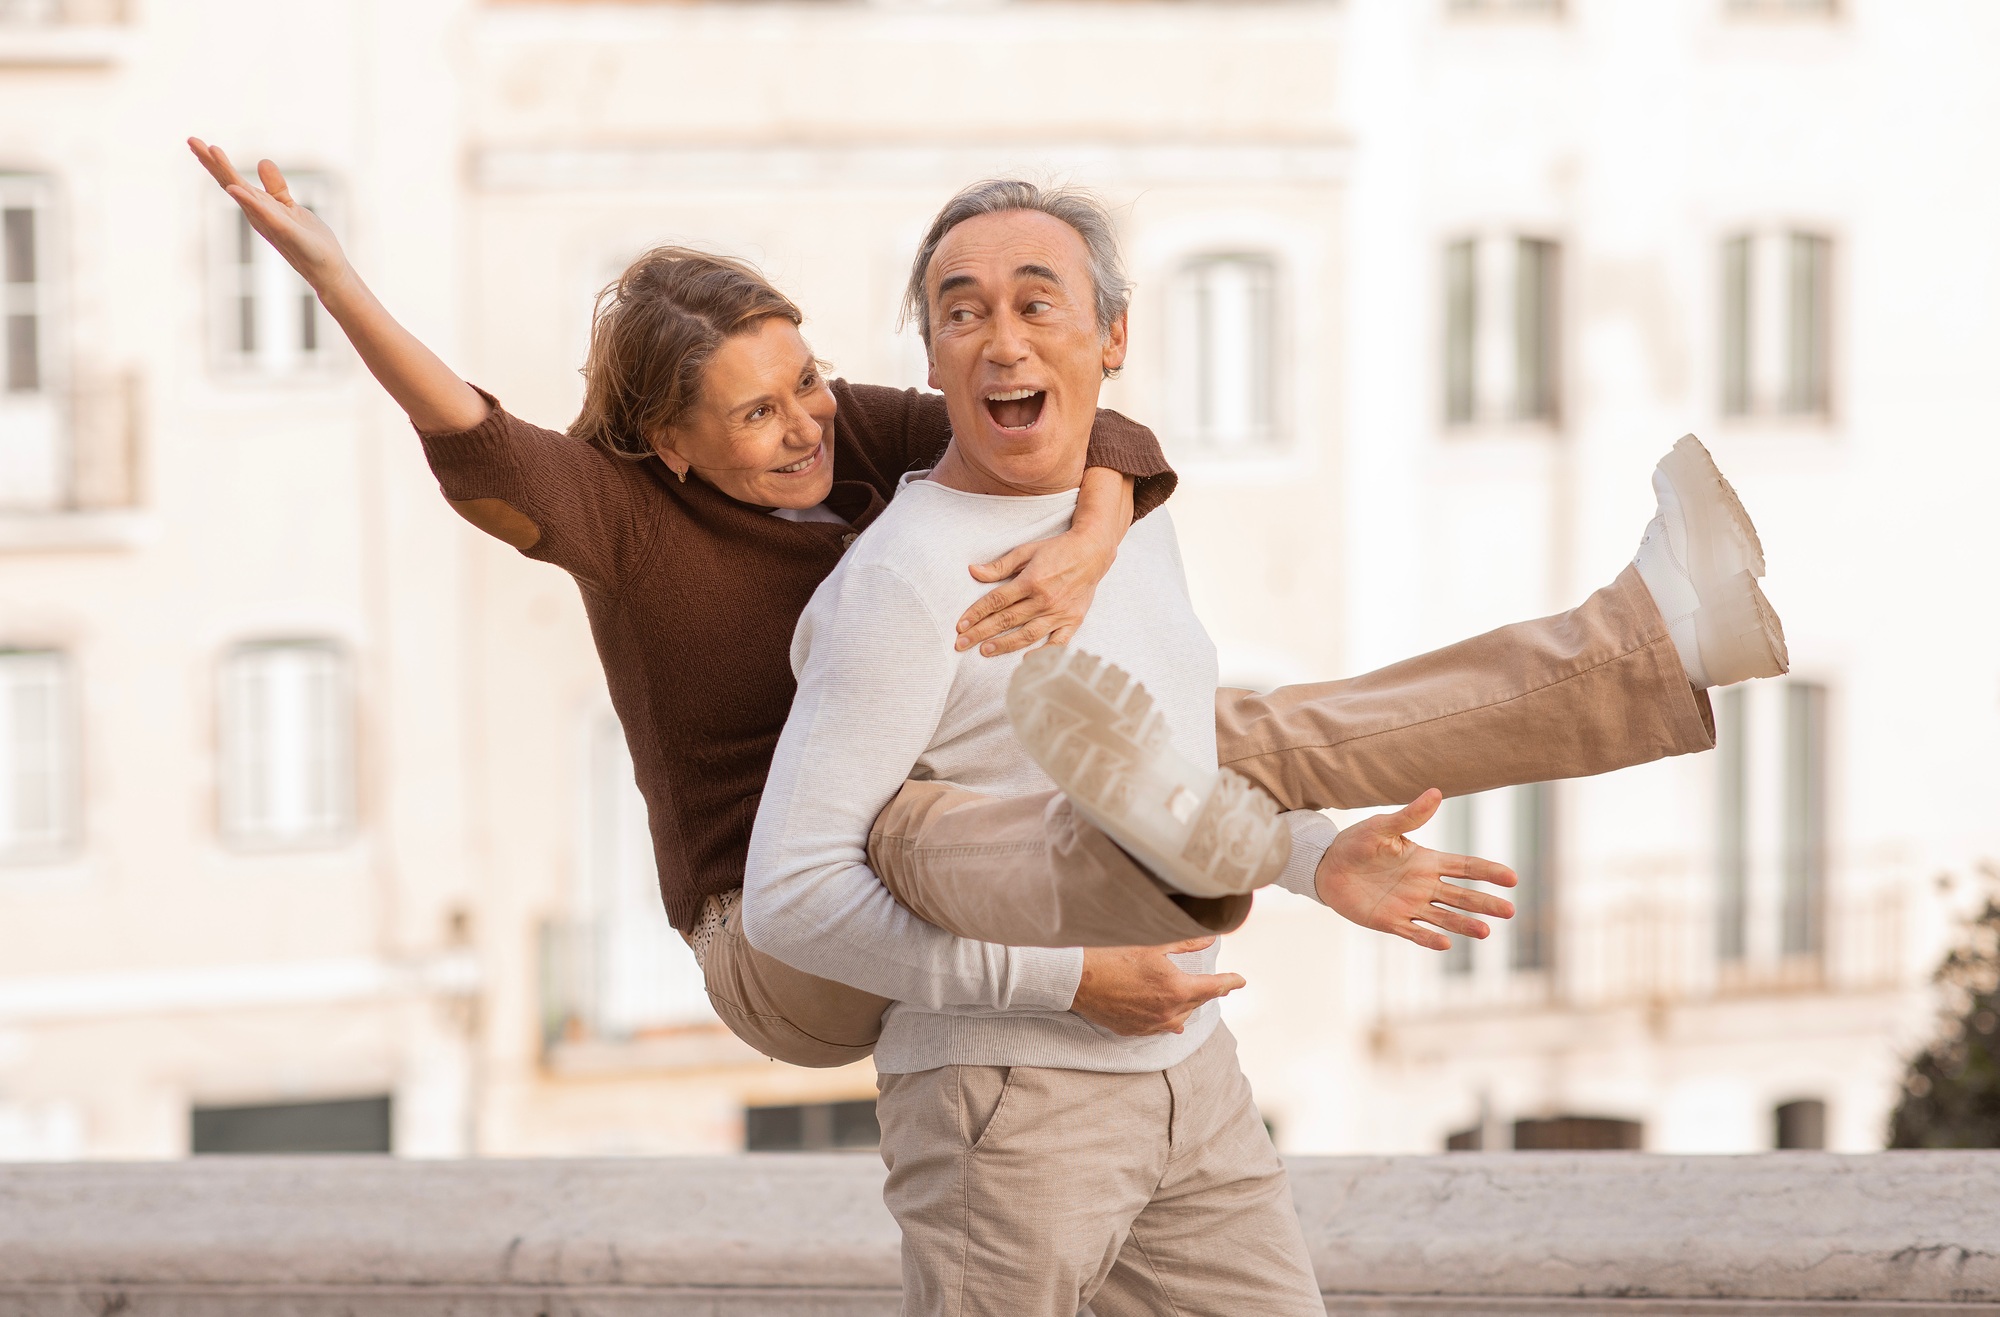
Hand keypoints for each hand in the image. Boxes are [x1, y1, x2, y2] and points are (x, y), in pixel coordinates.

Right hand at [188, 138, 350, 294]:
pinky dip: (249, 201)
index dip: (215, 162)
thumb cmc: (307, 240)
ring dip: (226, 173)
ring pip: (243, 194)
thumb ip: (274, 186)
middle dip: (211, 162)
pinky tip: (235, 189)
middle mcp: (257, 214)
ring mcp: (269, 223)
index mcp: (258, 206)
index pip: (231, 180)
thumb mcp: (288, 206)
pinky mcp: (285, 231)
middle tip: (191, 140)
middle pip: (230, 183)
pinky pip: (264, 214)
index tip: (196, 142)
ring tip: (211, 151)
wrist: (327, 267)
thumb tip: (262, 161)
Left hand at [954, 527, 1112, 654]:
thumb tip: (973, 571)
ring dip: (1004, 644)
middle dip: (981, 632)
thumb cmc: (1057, 549)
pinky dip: (1043, 653)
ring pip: (1027, 634)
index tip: (960, 625)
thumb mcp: (1027, 550)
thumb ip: (1000, 565)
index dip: (976, 614)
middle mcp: (1044, 600)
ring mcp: (1059, 612)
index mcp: (1031, 581)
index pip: (997, 601)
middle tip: (961, 643)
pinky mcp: (1073, 620)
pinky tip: (1026, 660)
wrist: (1092, 551)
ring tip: (985, 651)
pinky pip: (1058, 643)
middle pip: (1007, 619)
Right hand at [1069, 939, 1243, 1036]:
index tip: (1241, 980)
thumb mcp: (1154, 944)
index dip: (1230, 982)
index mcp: (1178, 989)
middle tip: (1216, 983)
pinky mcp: (1135, 1031)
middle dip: (1206, 991)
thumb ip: (1186, 943)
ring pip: (1180, 1018)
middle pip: (1197, 1003)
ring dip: (1186, 1005)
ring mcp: (1151, 1025)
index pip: (1214, 987)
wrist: (1078, 978)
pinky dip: (1167, 1018)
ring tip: (1190, 997)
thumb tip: (1211, 939)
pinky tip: (1167, 1015)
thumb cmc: (1114, 954)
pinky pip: (1160, 1027)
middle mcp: (1168, 1012)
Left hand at [1313, 789, 1517, 951]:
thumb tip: (1436, 793)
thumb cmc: (1356, 843)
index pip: (1465, 867)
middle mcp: (1424, 886)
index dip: (1488, 871)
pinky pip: (1414, 933)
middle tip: (1510, 911)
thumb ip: (1409, 816)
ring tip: (1485, 932)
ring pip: (1444, 918)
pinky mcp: (1391, 922)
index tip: (1512, 878)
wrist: (1326, 867)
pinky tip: (1445, 944)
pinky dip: (1429, 939)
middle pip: (1462, 896)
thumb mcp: (1382, 827)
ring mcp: (1409, 905)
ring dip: (1464, 924)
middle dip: (1485, 903)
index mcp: (1426, 861)